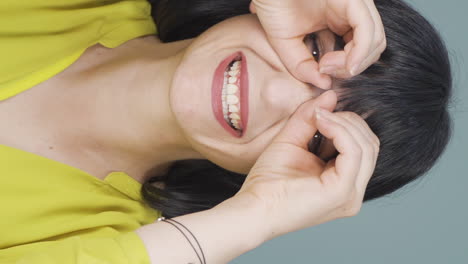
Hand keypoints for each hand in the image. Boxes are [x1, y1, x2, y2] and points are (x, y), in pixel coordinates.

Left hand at [235, 91, 379, 240]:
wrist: (253, 208)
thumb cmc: (267, 182)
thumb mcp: (292, 141)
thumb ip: (309, 118)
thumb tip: (330, 95)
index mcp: (344, 182)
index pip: (363, 145)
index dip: (346, 122)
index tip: (322, 109)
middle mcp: (352, 191)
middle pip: (369, 143)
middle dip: (348, 120)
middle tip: (321, 112)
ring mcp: (350, 194)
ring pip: (366, 145)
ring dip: (343, 123)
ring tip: (319, 117)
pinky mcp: (341, 192)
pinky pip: (354, 152)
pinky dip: (340, 131)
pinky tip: (322, 123)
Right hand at [249, 0, 385, 88]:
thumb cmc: (273, 6)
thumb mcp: (286, 45)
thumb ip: (303, 67)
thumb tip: (324, 84)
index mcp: (339, 20)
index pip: (360, 51)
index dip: (344, 69)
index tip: (321, 71)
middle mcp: (351, 13)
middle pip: (372, 49)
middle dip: (350, 68)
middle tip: (325, 69)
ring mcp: (354, 4)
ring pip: (375, 41)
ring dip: (352, 63)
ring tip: (326, 64)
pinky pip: (367, 30)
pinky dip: (360, 53)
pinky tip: (345, 64)